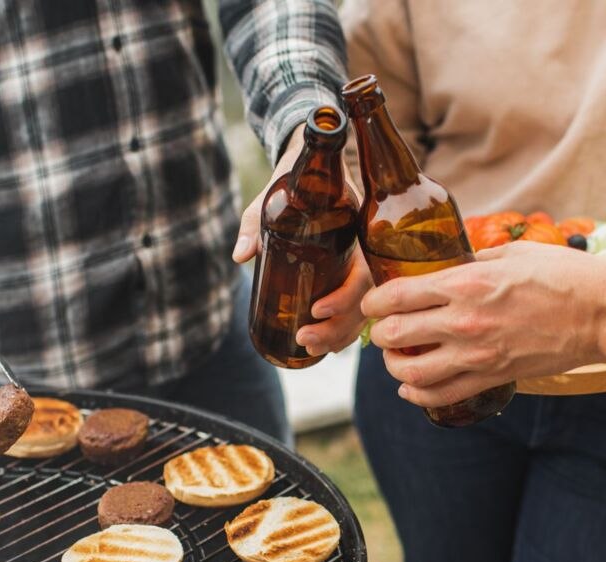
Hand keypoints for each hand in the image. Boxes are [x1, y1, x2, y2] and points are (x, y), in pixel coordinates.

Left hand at [235, 124, 368, 357]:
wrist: (311, 167)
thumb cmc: (294, 180)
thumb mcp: (272, 198)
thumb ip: (255, 223)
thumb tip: (240, 256)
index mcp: (357, 232)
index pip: (364, 273)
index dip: (345, 297)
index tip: (316, 309)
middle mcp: (365, 252)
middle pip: (365, 302)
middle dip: (337, 328)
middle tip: (305, 340)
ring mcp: (360, 266)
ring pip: (363, 312)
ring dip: (339, 336)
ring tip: (308, 349)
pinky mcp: (349, 277)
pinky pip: (357, 311)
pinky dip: (344, 332)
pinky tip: (326, 348)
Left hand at [360, 242, 605, 407]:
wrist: (602, 313)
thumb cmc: (562, 275)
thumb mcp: (511, 253)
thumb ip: (473, 259)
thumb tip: (449, 265)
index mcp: (466, 282)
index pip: (397, 295)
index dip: (374, 301)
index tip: (373, 302)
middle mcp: (464, 320)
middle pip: (394, 335)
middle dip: (381, 333)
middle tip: (385, 329)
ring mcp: (477, 354)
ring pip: (410, 372)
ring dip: (395, 366)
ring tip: (397, 358)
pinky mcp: (492, 377)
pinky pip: (440, 395)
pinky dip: (417, 394)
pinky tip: (410, 387)